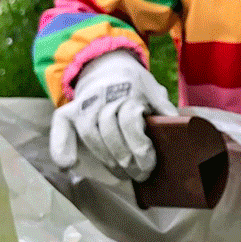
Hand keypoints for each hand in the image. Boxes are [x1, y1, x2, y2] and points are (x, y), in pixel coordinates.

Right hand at [49, 51, 175, 178]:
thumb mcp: (153, 89)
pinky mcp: (69, 110)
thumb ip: (163, 107)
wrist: (108, 66)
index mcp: (128, 88)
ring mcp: (84, 102)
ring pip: (91, 134)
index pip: (130, 120)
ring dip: (106, 159)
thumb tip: (180, 126)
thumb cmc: (135, 84)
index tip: (149, 164)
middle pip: (110, 131)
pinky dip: (60, 146)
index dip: (140, 146)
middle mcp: (103, 94)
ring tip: (122, 174)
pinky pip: (61, 127)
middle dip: (125, 159)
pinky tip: (68, 165)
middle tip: (139, 175)